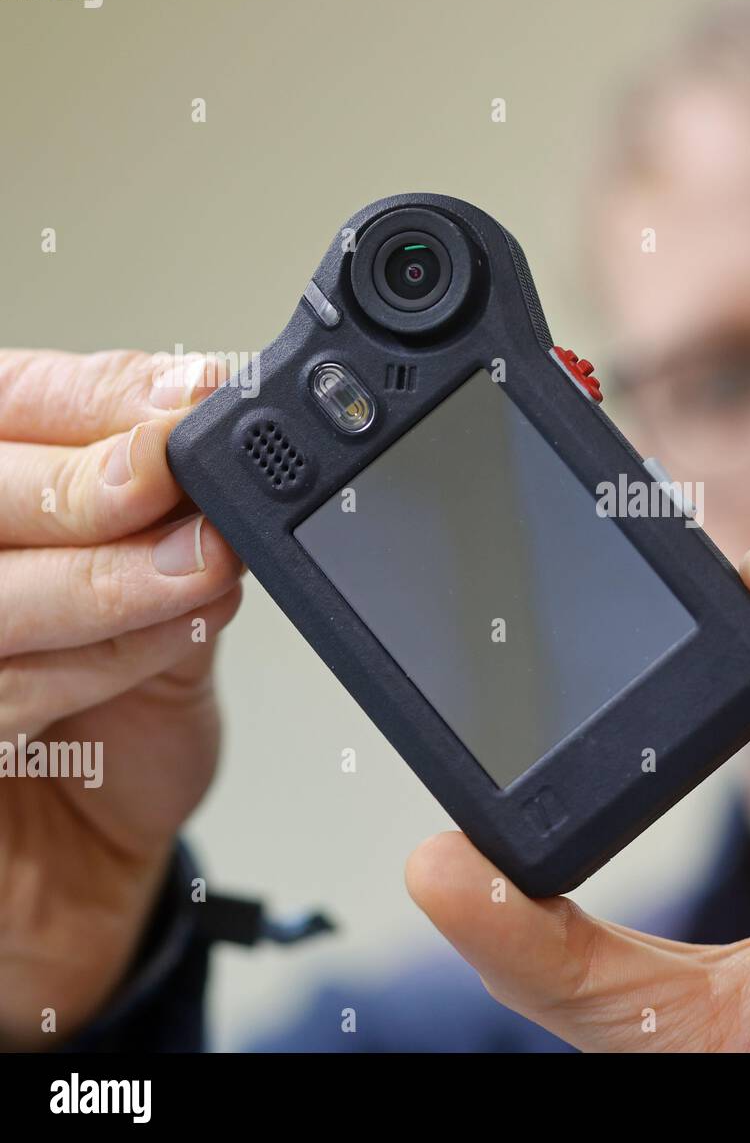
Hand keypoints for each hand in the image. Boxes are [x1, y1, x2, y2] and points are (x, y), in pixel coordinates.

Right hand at [0, 349, 242, 1047]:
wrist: (85, 856)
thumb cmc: (114, 722)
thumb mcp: (162, 601)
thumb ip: (175, 526)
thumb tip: (227, 438)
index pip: (13, 403)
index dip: (101, 397)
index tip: (195, 396)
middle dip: (87, 485)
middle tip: (170, 476)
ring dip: (106, 577)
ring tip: (202, 564)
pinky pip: (9, 692)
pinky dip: (104, 658)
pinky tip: (181, 632)